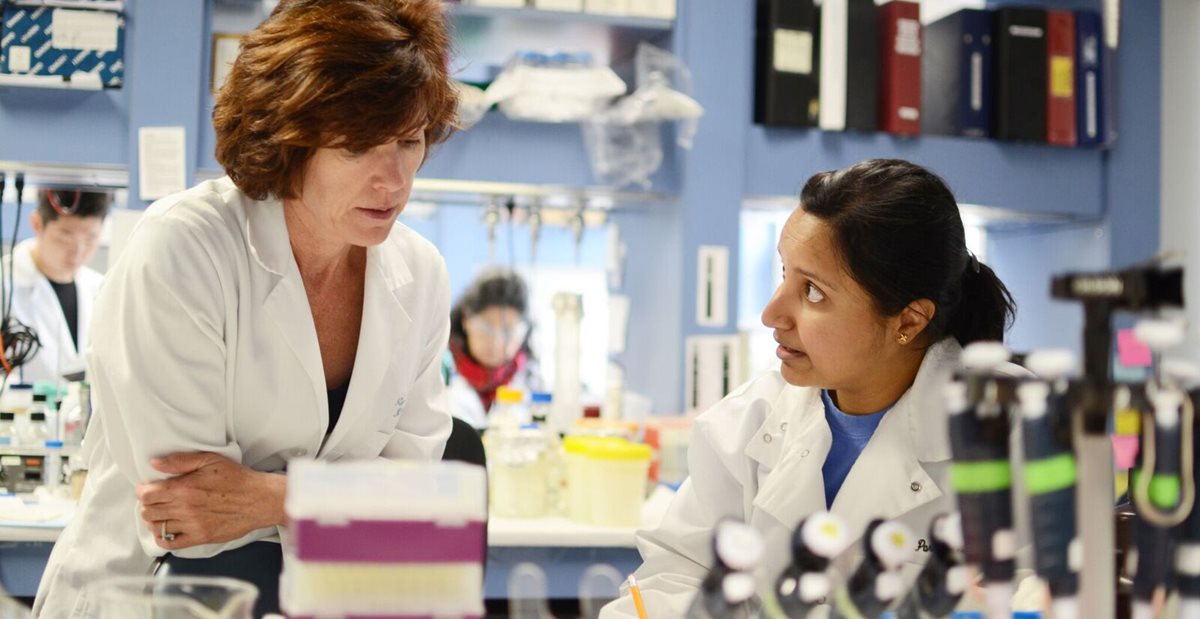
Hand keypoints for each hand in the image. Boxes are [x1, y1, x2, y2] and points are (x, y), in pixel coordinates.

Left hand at [135, 452, 285, 550]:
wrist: (259, 499)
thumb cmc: (237, 479)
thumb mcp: (210, 460)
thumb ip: (180, 461)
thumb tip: (155, 463)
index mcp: (185, 488)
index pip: (147, 494)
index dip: (142, 490)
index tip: (147, 488)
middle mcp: (185, 508)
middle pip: (148, 511)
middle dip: (147, 505)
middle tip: (155, 500)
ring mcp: (192, 525)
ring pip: (156, 527)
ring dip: (154, 520)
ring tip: (161, 513)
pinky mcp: (200, 537)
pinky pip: (170, 543)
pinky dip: (163, 538)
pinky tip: (168, 530)